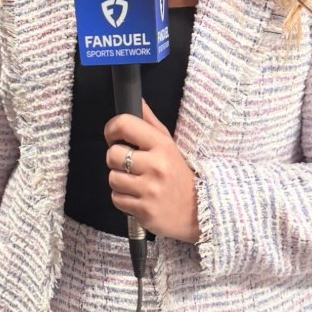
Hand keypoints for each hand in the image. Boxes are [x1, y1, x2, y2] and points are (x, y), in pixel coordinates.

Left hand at [105, 101, 200, 241]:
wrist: (199, 211)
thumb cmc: (179, 175)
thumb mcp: (169, 145)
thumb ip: (150, 122)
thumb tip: (136, 100)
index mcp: (162, 145)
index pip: (124, 124)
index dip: (112, 129)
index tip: (114, 137)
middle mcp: (155, 165)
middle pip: (112, 154)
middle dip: (117, 160)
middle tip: (131, 165)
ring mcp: (149, 189)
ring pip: (112, 178)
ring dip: (120, 181)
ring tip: (137, 183)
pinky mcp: (144, 210)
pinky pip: (116, 199)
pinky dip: (123, 199)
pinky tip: (138, 197)